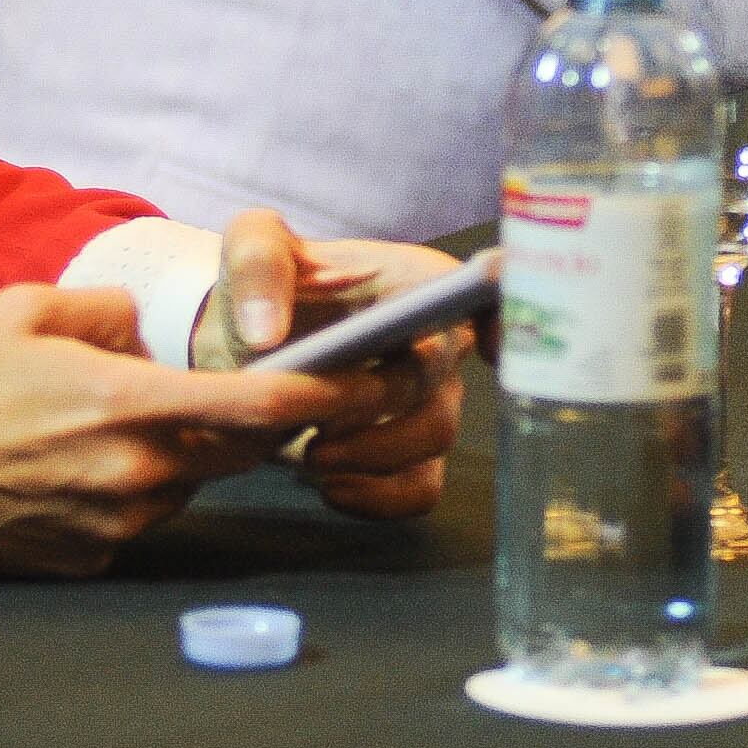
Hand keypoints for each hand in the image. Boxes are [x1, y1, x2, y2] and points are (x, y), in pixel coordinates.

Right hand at [0, 281, 382, 577]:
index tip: (373, 380)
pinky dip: (130, 481)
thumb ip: (106, 311)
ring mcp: (111, 525)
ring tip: (112, 411)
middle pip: (235, 450)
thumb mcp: (24, 312)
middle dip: (263, 419)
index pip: (258, 410)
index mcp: (127, 408)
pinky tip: (71, 455)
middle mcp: (133, 476)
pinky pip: (136, 512)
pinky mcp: (85, 558)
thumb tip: (144, 324)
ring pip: (184, 482)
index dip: (328, 397)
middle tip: (285, 384)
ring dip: (180, 449)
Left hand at [186, 211, 467, 521]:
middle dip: (375, 412)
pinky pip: (421, 487)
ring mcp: (431, 400)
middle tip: (315, 426)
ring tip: (312, 453)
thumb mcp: (251, 249)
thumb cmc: (268, 290)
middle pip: (439, 383)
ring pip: (434, 439)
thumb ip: (257, 265)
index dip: (504, 318)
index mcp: (414, 281)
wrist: (243, 348)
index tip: (491, 346)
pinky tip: (331, 487)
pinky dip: (378, 497)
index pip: (488, 292)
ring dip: (371, 455)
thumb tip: (268, 332)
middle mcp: (438, 340)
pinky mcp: (411, 453)